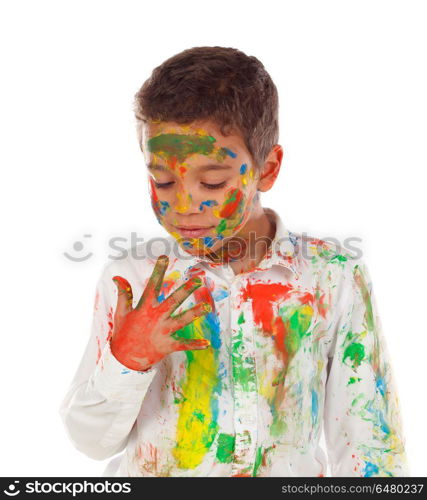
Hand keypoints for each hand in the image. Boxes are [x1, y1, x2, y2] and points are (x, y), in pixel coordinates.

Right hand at [109, 255, 211, 370]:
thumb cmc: (124, 334)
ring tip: (208, 307)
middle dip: (186, 290)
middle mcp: (156, 317)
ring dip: (195, 313)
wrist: (124, 360)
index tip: (164, 257)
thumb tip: (117, 277)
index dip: (158, 271)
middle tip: (198, 280)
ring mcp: (162, 331)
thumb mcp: (121, 313)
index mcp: (145, 308)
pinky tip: (207, 343)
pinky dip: (195, 344)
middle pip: (173, 301)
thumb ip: (123, 294)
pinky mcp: (167, 345)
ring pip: (182, 320)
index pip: (152, 285)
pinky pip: (183, 344)